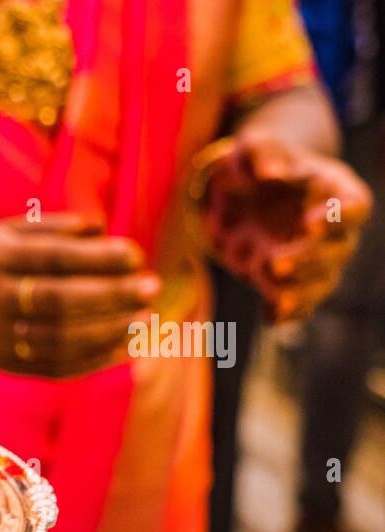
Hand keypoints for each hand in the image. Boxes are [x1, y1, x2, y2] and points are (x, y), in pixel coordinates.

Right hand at [0, 212, 159, 378]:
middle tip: (150, 287)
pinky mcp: (8, 365)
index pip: (52, 259)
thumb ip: (54, 228)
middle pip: (57, 301)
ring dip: (109, 331)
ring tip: (145, 318)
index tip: (135, 256)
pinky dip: (95, 360)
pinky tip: (125, 346)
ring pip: (59, 340)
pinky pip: (56, 367)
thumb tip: (101, 229)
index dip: (97, 258)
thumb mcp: (10, 231)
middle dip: (110, 295)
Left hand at [200, 129, 371, 320]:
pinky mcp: (290, 279)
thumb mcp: (251, 149)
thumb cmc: (254, 164)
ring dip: (301, 293)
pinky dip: (286, 312)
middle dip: (309, 261)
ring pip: (322, 281)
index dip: (338, 219)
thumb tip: (273, 172)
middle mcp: (332, 227)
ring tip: (278, 304)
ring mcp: (314, 256)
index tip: (310, 225)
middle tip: (274, 265)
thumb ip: (263, 155)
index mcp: (333, 189)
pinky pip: (299, 302)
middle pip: (338, 251)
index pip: (354, 207)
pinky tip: (270, 319)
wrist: (240, 191)